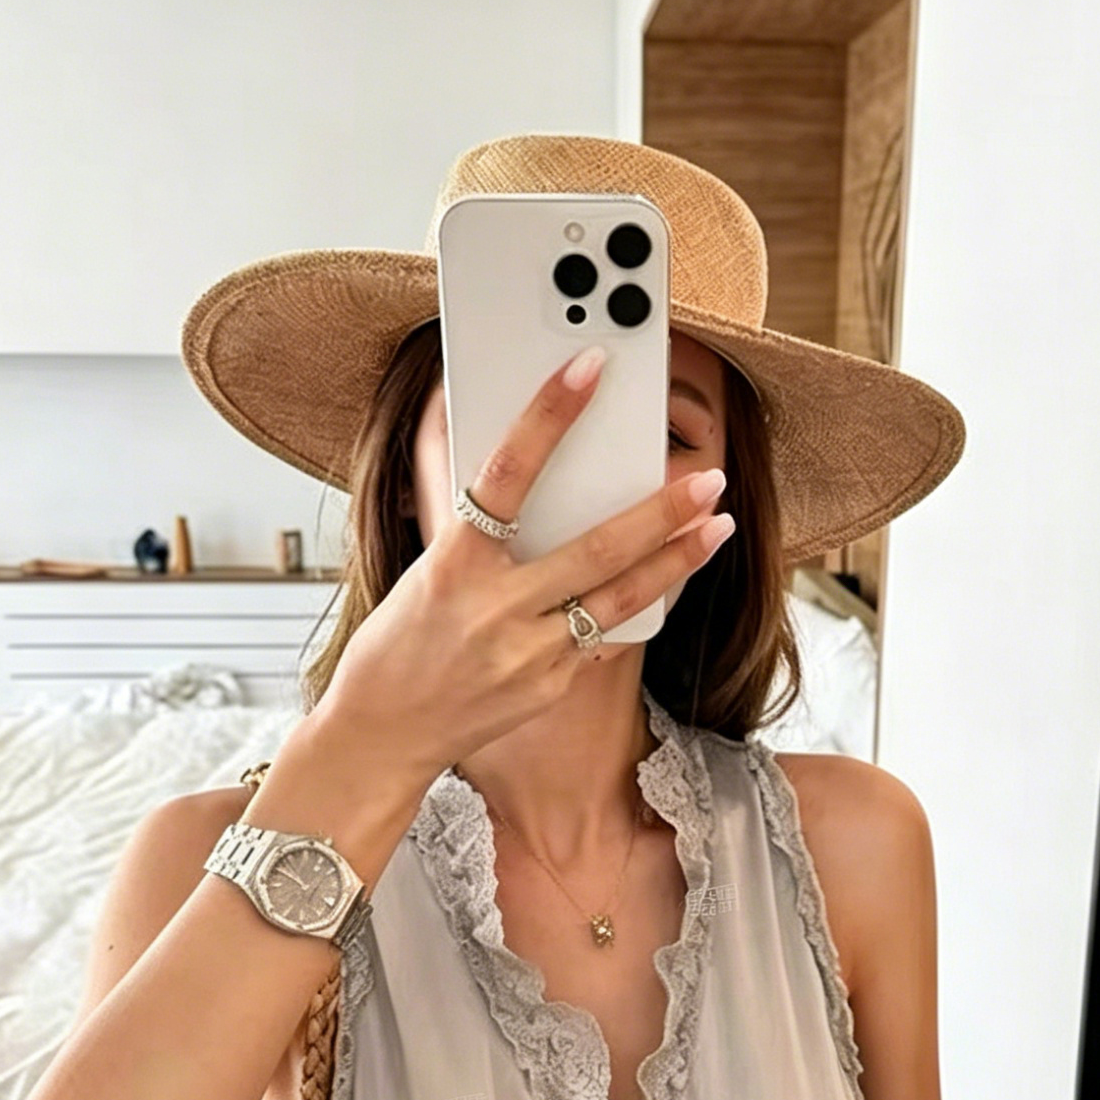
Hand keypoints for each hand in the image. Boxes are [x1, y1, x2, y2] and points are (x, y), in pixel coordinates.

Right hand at [315, 346, 732, 782]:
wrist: (380, 734)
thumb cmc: (397, 643)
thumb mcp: (425, 572)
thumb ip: (476, 530)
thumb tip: (514, 464)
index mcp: (452, 565)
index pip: (507, 472)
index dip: (549, 414)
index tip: (589, 366)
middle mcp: (494, 610)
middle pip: (595, 551)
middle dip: (660, 511)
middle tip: (709, 479)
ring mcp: (527, 655)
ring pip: (619, 600)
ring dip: (677, 561)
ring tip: (718, 526)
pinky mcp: (549, 688)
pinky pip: (604, 638)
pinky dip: (636, 606)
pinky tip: (670, 580)